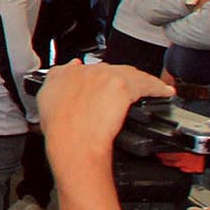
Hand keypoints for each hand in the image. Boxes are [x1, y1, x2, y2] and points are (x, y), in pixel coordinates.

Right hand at [38, 60, 169, 161]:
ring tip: (153, 88)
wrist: (72, 141)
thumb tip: (63, 79)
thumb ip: (56, 85)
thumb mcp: (45, 103)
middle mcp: (84, 71)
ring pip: (130, 74)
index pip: (84, 68)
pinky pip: (147, 84)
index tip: (103, 81)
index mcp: (63, 74)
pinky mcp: (122, 86)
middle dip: (121, 77)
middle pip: (109, 69)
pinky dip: (158, 88)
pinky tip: (164, 92)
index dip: (97, 75)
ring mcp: (103, 76)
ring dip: (142, 80)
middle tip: (130, 89)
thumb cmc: (61, 130)